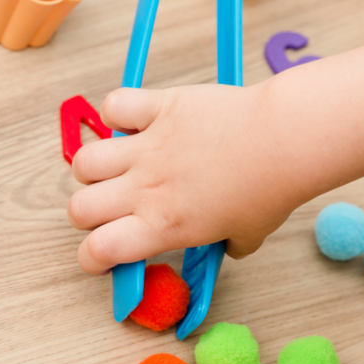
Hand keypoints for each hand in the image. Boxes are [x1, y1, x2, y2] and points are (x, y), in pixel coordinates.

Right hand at [68, 83, 304, 273]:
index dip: (92, 258)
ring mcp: (149, 147)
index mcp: (164, 227)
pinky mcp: (160, 108)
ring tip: (118, 167)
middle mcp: (146, 190)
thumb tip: (227, 246)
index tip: (104, 255)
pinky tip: (135, 121)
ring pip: (84, 162)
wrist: (283, 140)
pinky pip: (114, 105)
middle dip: (89, 215)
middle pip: (80, 210)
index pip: (98, 251)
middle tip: (113, 209)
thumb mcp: (248, 236)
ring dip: (94, 169)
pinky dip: (116, 112)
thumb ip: (228, 246)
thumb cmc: (272, 189)